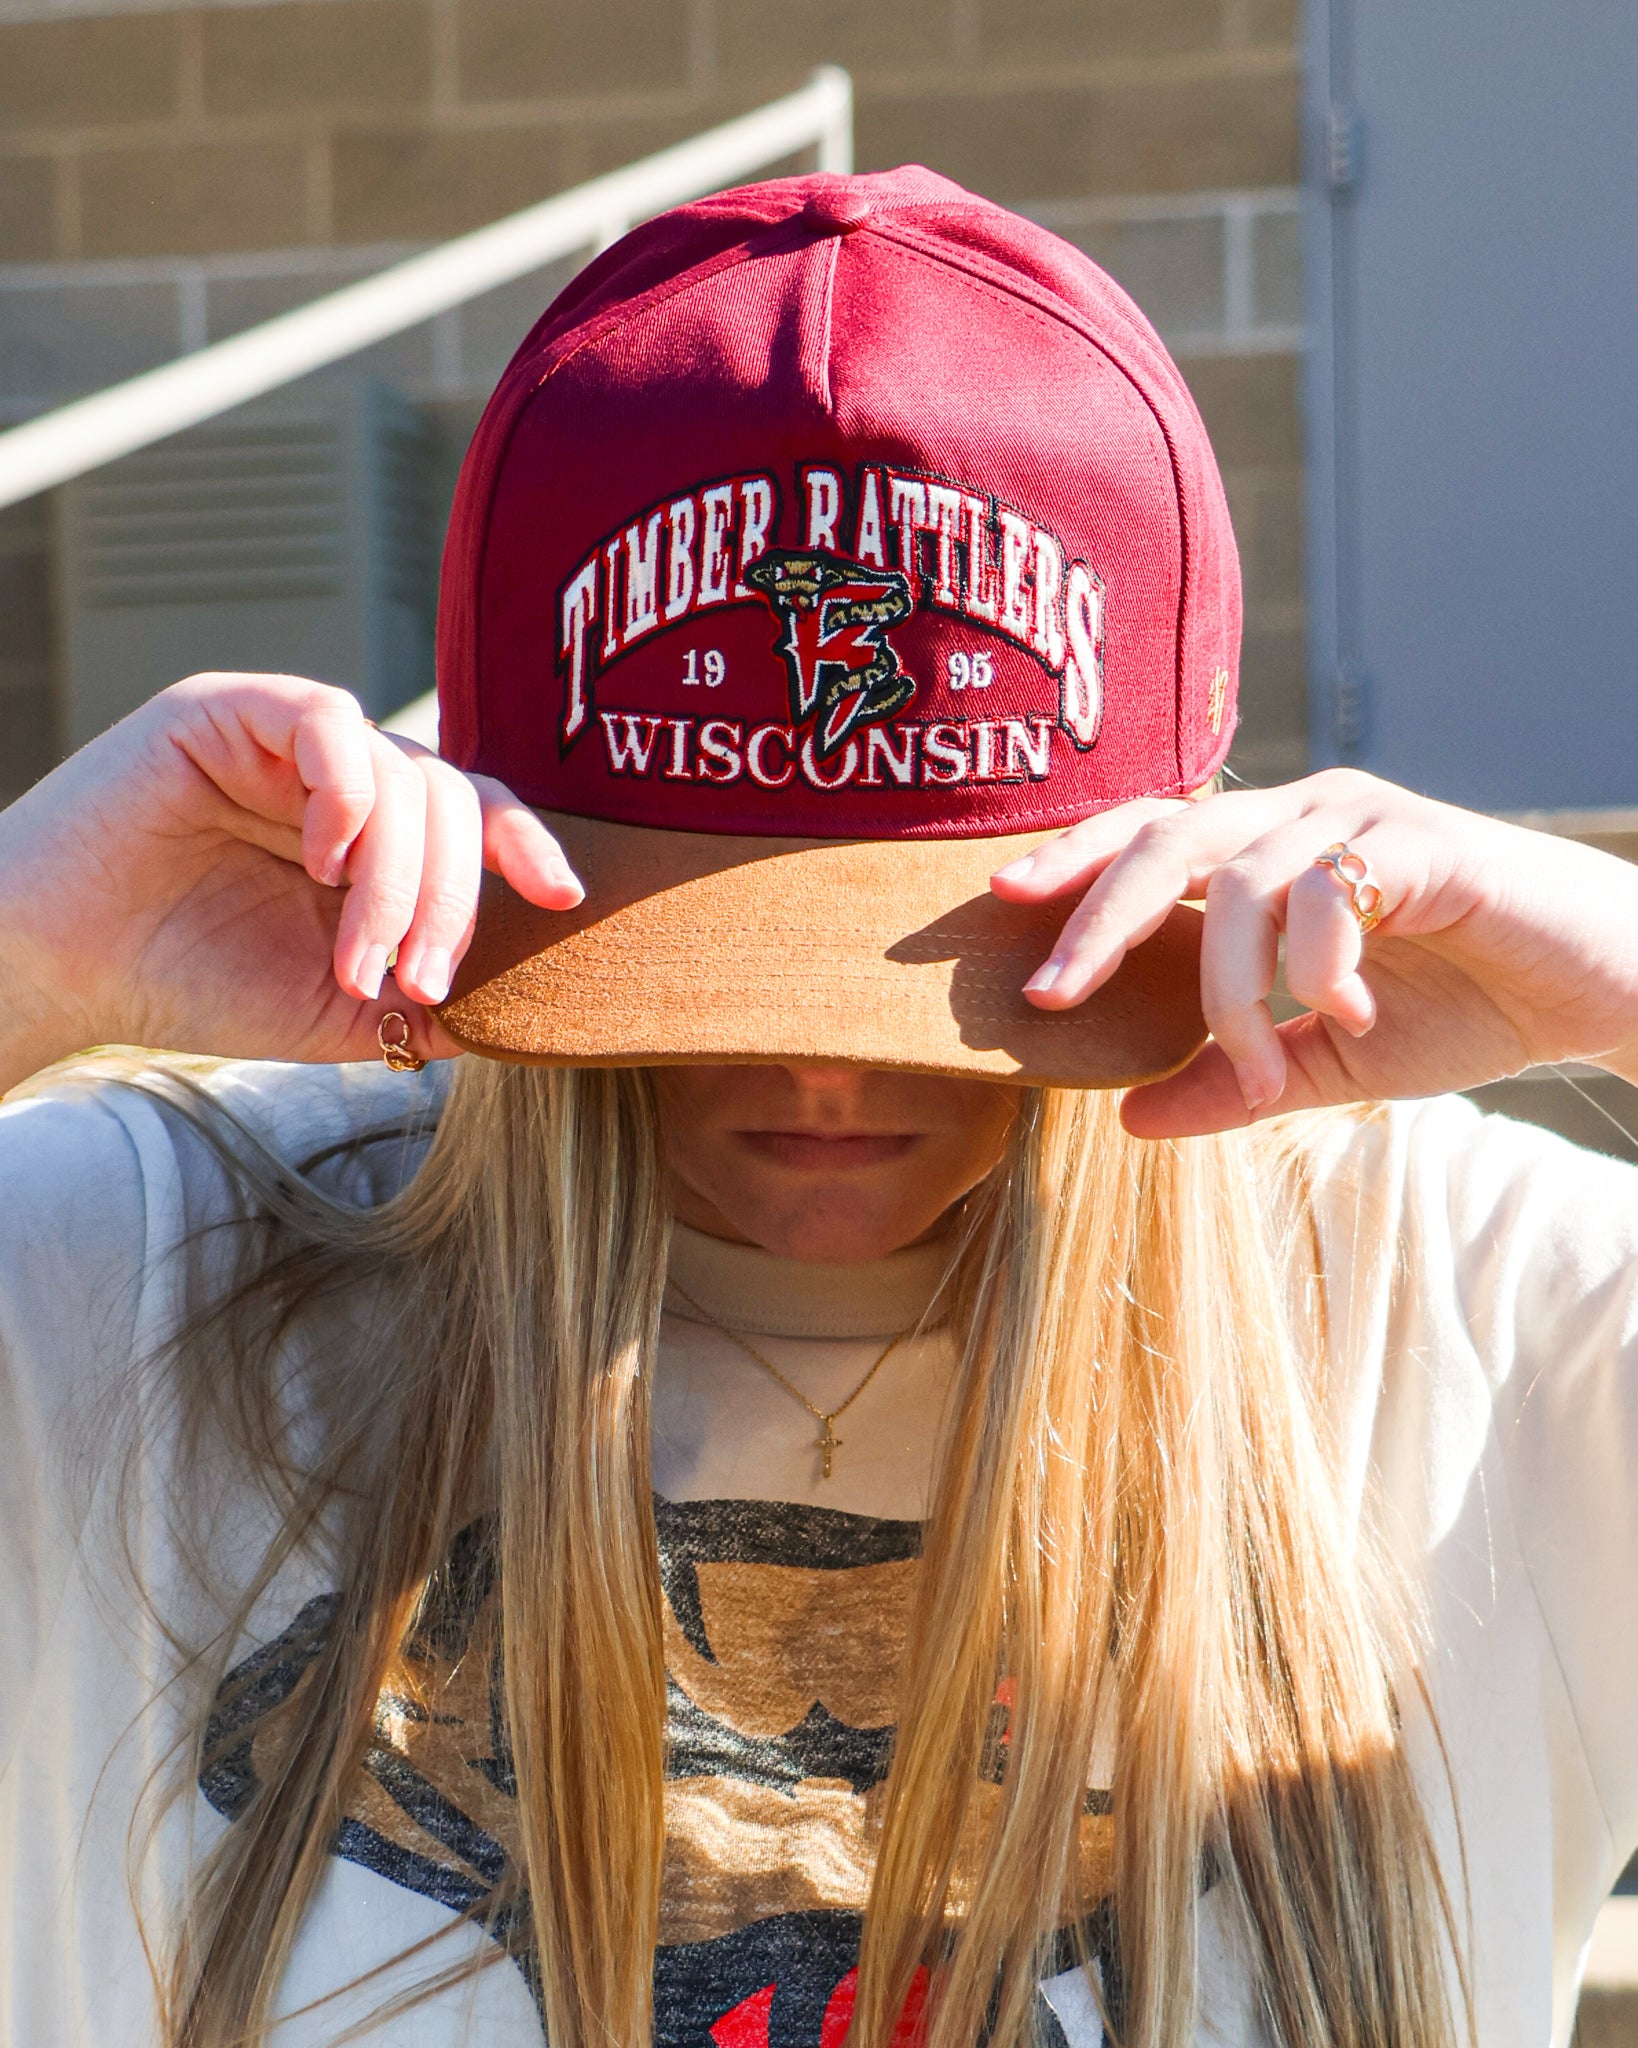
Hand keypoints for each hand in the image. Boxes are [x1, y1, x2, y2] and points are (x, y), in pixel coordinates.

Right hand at [0, 673, 581, 1091]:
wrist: (63, 973)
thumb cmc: (189, 983)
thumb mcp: (336, 1009)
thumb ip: (425, 1003)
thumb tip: (523, 1013)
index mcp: (371, 832)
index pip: (474, 814)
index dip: (524, 846)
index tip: (562, 897)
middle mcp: (337, 775)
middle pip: (451, 798)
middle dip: (449, 900)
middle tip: (415, 979)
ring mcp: (285, 739)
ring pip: (401, 771)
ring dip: (396, 879)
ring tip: (354, 958)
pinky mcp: (227, 710)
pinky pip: (330, 718)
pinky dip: (349, 795)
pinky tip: (322, 863)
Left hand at [990, 768, 1637, 1137]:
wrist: (1591, 991)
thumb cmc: (1460, 1008)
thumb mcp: (1323, 1062)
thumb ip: (1229, 1079)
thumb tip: (1124, 1119)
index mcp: (1268, 850)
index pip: (1147, 835)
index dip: (1072, 859)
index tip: (998, 903)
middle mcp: (1302, 815)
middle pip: (1165, 837)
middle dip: (1096, 918)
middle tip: (1048, 996)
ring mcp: (1361, 818)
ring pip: (1241, 880)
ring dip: (1232, 992)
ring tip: (1266, 1075)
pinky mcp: (1423, 841)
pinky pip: (1333, 889)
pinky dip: (1322, 962)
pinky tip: (1349, 1011)